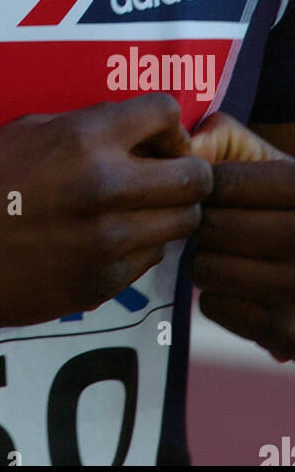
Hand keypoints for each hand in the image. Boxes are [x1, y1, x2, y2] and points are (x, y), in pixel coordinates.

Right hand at [0, 92, 212, 330]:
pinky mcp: (106, 282)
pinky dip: (140, 245)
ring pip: (184, 222)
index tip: (150, 137)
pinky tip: (106, 237)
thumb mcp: (24, 130)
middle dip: (185, 170)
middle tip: (160, 175)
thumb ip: (85, 125)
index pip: (166, 113)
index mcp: (84, 141)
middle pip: (196, 177)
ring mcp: (110, 241)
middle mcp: (107, 189)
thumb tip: (132, 131)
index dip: (164, 124)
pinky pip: (151, 257)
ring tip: (135, 208)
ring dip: (167, 211)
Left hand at [187, 116, 294, 361]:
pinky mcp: (286, 333)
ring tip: (229, 254)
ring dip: (205, 260)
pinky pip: (213, 306)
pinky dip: (217, 296)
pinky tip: (242, 286)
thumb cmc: (283, 206)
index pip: (222, 183)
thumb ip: (225, 138)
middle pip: (211, 227)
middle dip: (202, 224)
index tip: (208, 190)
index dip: (203, 186)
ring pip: (205, 268)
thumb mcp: (269, 161)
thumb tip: (187, 146)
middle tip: (214, 224)